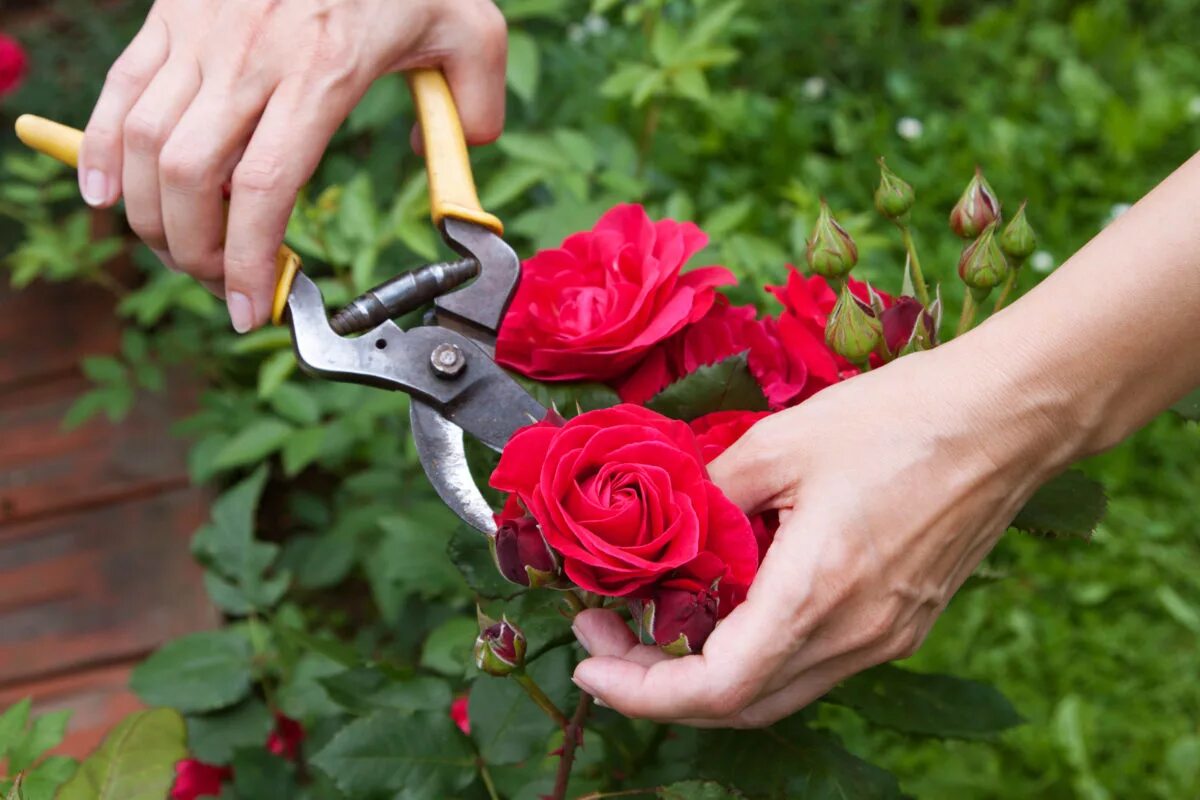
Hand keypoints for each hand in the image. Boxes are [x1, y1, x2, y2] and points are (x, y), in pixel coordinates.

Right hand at [79, 0, 506, 330]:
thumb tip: (468, 151)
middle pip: (192, 178)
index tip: (253, 309)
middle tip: (221, 284)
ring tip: (177, 251)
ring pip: (145, 142)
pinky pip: (119, 91)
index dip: (248, 260)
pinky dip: (101, 150)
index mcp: (323, 71)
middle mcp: (252, 56)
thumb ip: (476, 100)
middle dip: (195, 252)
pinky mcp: (171, 16)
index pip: (266, 187)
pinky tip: (103, 196)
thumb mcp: (468, 25)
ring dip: (148, 215)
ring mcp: (202, 34)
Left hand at [569, 344, 1076, 726]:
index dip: (640, 691)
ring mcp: (885, 636)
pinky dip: (756, 653)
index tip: (590, 661)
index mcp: (818, 591)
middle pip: (740, 706)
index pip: (715, 688)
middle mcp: (855, 634)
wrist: (1007, 417)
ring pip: (777, 691)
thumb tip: (663, 522)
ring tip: (654, 625)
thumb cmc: (900, 417)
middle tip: (607, 638)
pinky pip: (813, 663)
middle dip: (658, 687)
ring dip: (706, 675)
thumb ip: (710, 492)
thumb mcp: (781, 441)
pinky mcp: (902, 623)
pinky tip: (727, 607)